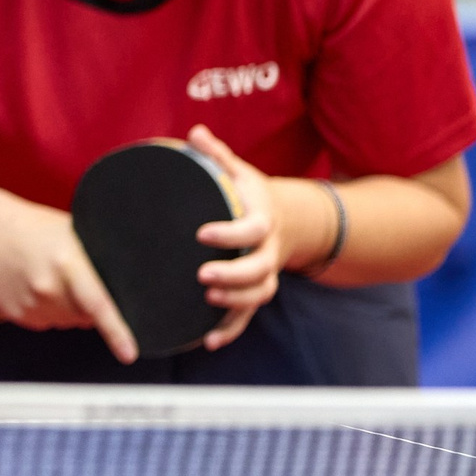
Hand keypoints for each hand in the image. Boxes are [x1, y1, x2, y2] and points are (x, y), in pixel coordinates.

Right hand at [0, 200, 137, 363]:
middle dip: (86, 305)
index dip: (116, 332)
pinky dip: (44, 309)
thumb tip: (120, 287)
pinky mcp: (14, 315)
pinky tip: (32, 285)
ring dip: (64, 307)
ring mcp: (29, 304)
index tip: (128, 353)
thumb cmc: (34, 228)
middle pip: (83, 317)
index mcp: (67, 263)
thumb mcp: (73, 233)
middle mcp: (48, 287)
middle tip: (70, 277)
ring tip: (47, 276)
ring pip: (63, 321)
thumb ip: (95, 260)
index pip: (98, 304)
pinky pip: (43, 322)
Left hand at [185, 126, 286, 350]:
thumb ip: (216, 155)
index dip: (231, 234)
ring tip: (208, 302)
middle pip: (260, 269)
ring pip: (259, 295)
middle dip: (233, 275)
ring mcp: (264, 273)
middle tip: (202, 276)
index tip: (203, 234)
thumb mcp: (237, 170)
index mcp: (262, 219)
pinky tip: (209, 342)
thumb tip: (194, 133)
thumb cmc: (247, 192)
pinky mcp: (255, 290)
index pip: (252, 229)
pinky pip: (248, 315)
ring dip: (235, 303)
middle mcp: (268, 250)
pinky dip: (231, 330)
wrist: (281, 217)